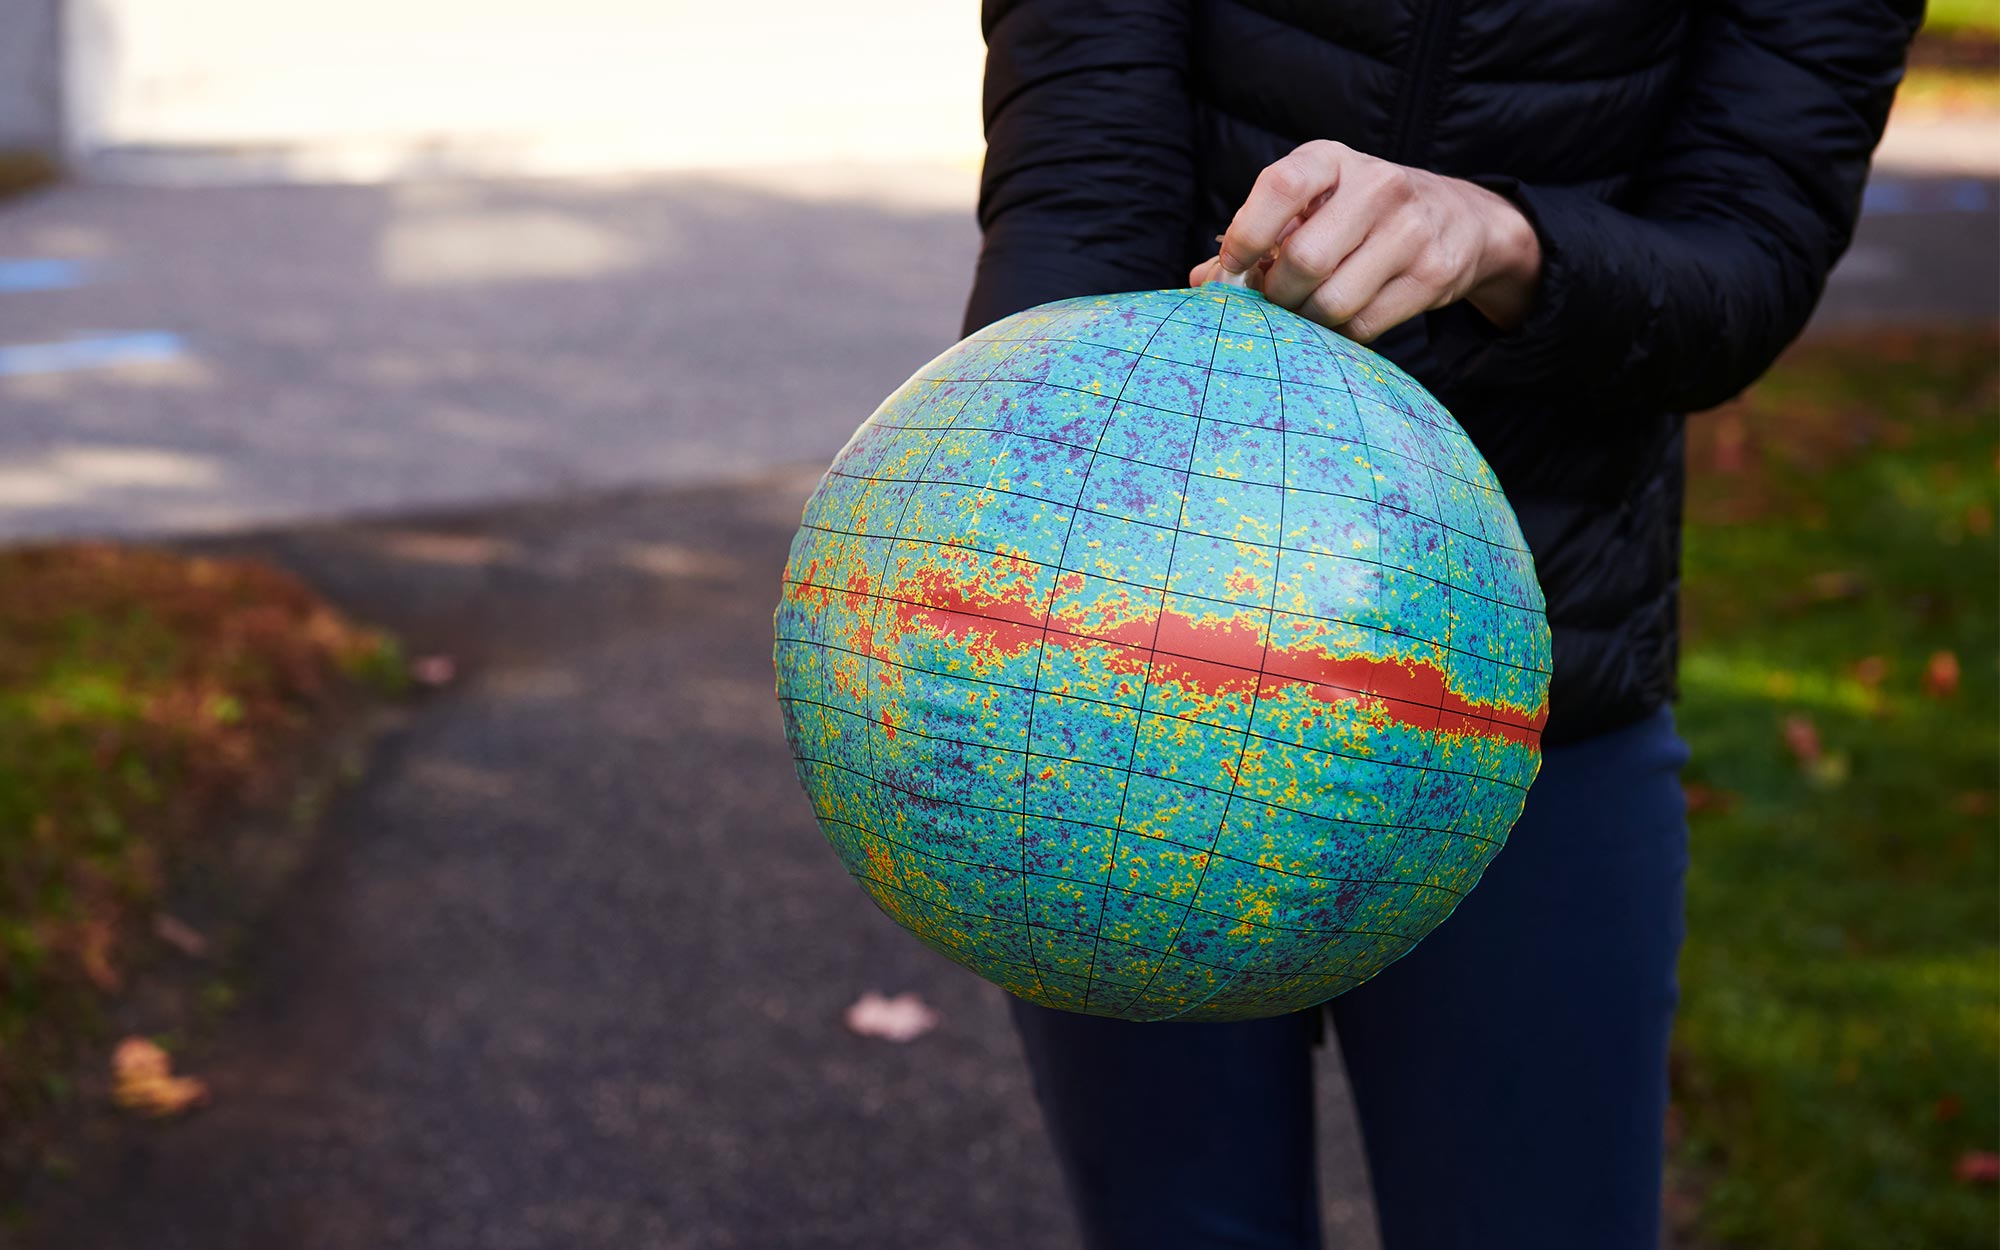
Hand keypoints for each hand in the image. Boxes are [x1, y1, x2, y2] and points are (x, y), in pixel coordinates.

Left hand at [1189, 140, 1542, 342]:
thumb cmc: (1358, 213)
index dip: (1246, 234)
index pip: (1280, 187)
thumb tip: (1199, 281)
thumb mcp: (1312, 204)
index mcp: (1331, 160)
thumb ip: (1256, 237)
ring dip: (1307, 319)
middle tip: (1276, 300)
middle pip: (1304, 260)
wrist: (1460, 219)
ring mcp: (1410, 231)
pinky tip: (1339, 320)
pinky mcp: (1432, 275)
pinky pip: (1363, 325)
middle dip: (1278, 294)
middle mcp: (1377, 185)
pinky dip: (1339, 334)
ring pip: (1333, 301)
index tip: (1232, 266)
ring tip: (1307, 309)